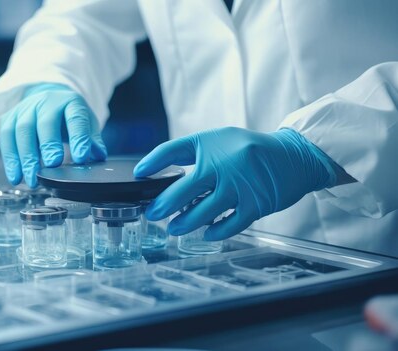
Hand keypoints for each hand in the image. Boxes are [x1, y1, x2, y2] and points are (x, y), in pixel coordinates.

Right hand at [0, 83, 106, 186]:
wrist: (47, 97)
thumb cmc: (68, 116)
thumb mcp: (86, 122)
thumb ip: (92, 140)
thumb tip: (99, 157)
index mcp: (70, 102)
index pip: (76, 119)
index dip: (79, 138)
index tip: (81, 158)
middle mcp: (46, 102)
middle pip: (45, 123)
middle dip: (48, 145)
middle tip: (53, 165)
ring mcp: (26, 109)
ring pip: (22, 131)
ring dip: (26, 158)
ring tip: (32, 179)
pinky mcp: (10, 117)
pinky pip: (6, 138)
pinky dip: (10, 160)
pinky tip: (16, 177)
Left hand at [134, 127, 336, 239]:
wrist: (294, 156)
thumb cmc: (248, 150)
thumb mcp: (218, 140)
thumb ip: (190, 153)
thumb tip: (157, 171)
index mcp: (211, 145)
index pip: (173, 150)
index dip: (152, 162)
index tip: (138, 174)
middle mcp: (224, 164)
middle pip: (184, 189)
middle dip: (163, 205)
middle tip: (151, 214)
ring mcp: (240, 187)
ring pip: (204, 212)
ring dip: (184, 223)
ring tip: (173, 228)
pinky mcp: (256, 205)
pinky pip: (229, 225)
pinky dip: (214, 232)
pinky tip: (204, 233)